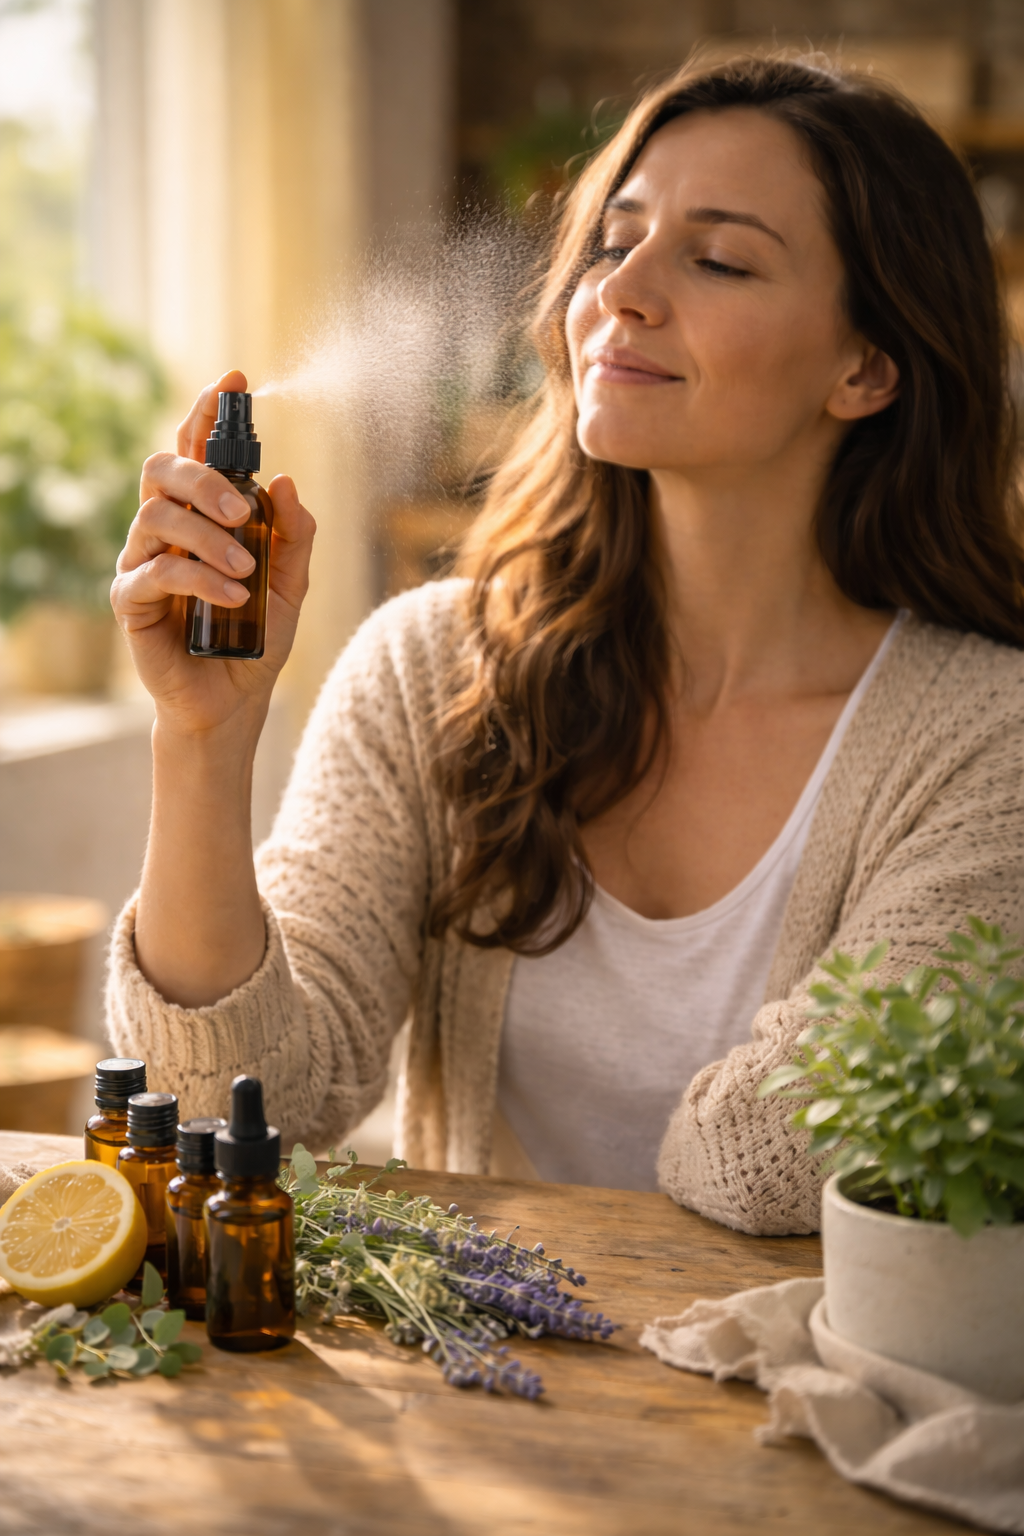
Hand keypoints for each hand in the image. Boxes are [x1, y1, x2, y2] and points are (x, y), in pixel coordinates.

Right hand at [111, 369, 315, 740]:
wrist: (233, 701)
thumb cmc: (256, 638)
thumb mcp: (291, 585)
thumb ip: (293, 535)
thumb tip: (287, 480)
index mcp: (201, 514)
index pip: (196, 449)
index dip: (208, 411)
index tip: (234, 380)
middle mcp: (165, 529)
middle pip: (163, 469)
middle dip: (204, 476)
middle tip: (244, 507)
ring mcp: (142, 561)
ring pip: (157, 516)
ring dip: (208, 536)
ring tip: (245, 570)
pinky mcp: (130, 599)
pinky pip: (156, 572)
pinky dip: (199, 577)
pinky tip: (233, 594)